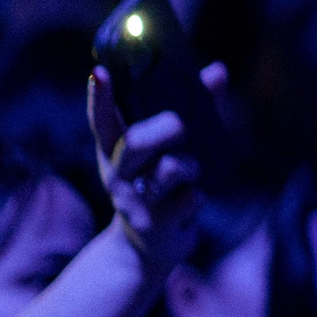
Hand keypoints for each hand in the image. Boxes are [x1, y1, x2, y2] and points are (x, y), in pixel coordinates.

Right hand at [87, 65, 214, 271]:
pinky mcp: (152, 225)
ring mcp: (132, 201)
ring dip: (189, 166)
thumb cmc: (163, 183)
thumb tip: (218, 71)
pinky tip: (192, 201)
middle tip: (180, 124)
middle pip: (135, 142)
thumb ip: (194, 107)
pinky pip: (190, 199)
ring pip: (167, 170)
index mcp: (116, 150)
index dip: (99, 97)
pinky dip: (199, 196)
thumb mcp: (172, 147)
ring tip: (192, 172)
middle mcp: (117, 174)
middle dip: (163, 129)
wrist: (151, 245)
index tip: (99, 71)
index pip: (103, 120)